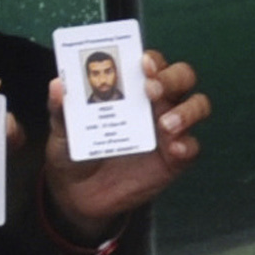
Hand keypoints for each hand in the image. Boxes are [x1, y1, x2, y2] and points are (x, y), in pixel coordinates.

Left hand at [34, 51, 209, 245]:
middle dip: (172, 78)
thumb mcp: (61, 130)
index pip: (151, 63)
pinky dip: (187, 145)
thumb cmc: (73, 152)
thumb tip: (57, 84)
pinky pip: (193, 147)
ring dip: (187, 110)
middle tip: (152, 90)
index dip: (152, 59)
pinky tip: (174, 149)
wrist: (78, 195)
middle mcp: (156, 103)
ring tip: (166, 124)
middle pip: (182, 77)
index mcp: (131, 89)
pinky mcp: (175, 158)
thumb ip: (60, 109)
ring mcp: (169, 130)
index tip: (142, 63)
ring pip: (197, 106)